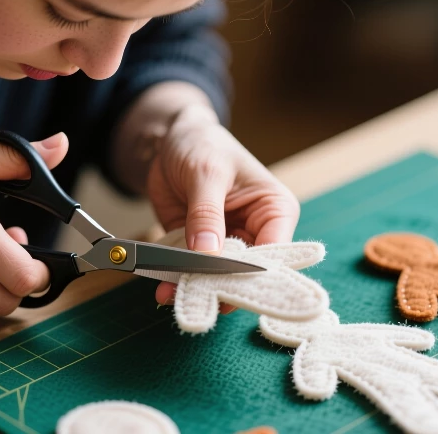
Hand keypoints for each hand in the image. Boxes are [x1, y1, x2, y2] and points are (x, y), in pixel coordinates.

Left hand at [146, 106, 299, 308]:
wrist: (171, 141)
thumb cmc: (203, 144)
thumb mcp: (206, 172)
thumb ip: (207, 213)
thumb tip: (207, 251)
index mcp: (274, 211)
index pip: (274, 252)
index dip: (251, 271)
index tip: (223, 283)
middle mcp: (256, 233)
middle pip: (245, 273)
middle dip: (219, 286)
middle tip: (193, 297)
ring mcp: (227, 245)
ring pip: (217, 278)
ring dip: (194, 288)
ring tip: (169, 295)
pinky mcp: (200, 249)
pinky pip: (192, 271)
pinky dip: (178, 281)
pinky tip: (163, 288)